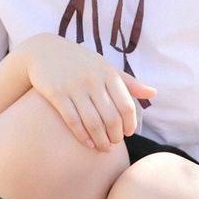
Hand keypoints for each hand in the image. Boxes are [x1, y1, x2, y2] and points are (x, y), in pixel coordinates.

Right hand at [20, 34, 155, 151]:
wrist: (44, 51)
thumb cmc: (80, 62)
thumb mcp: (105, 67)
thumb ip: (128, 82)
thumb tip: (154, 93)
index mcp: (108, 73)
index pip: (126, 105)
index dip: (130, 124)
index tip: (128, 133)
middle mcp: (93, 79)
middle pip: (111, 117)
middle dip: (115, 136)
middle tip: (114, 143)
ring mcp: (74, 87)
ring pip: (93, 122)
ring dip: (101, 141)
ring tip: (103, 148)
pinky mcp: (57, 94)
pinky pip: (73, 121)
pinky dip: (83, 136)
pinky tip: (88, 144)